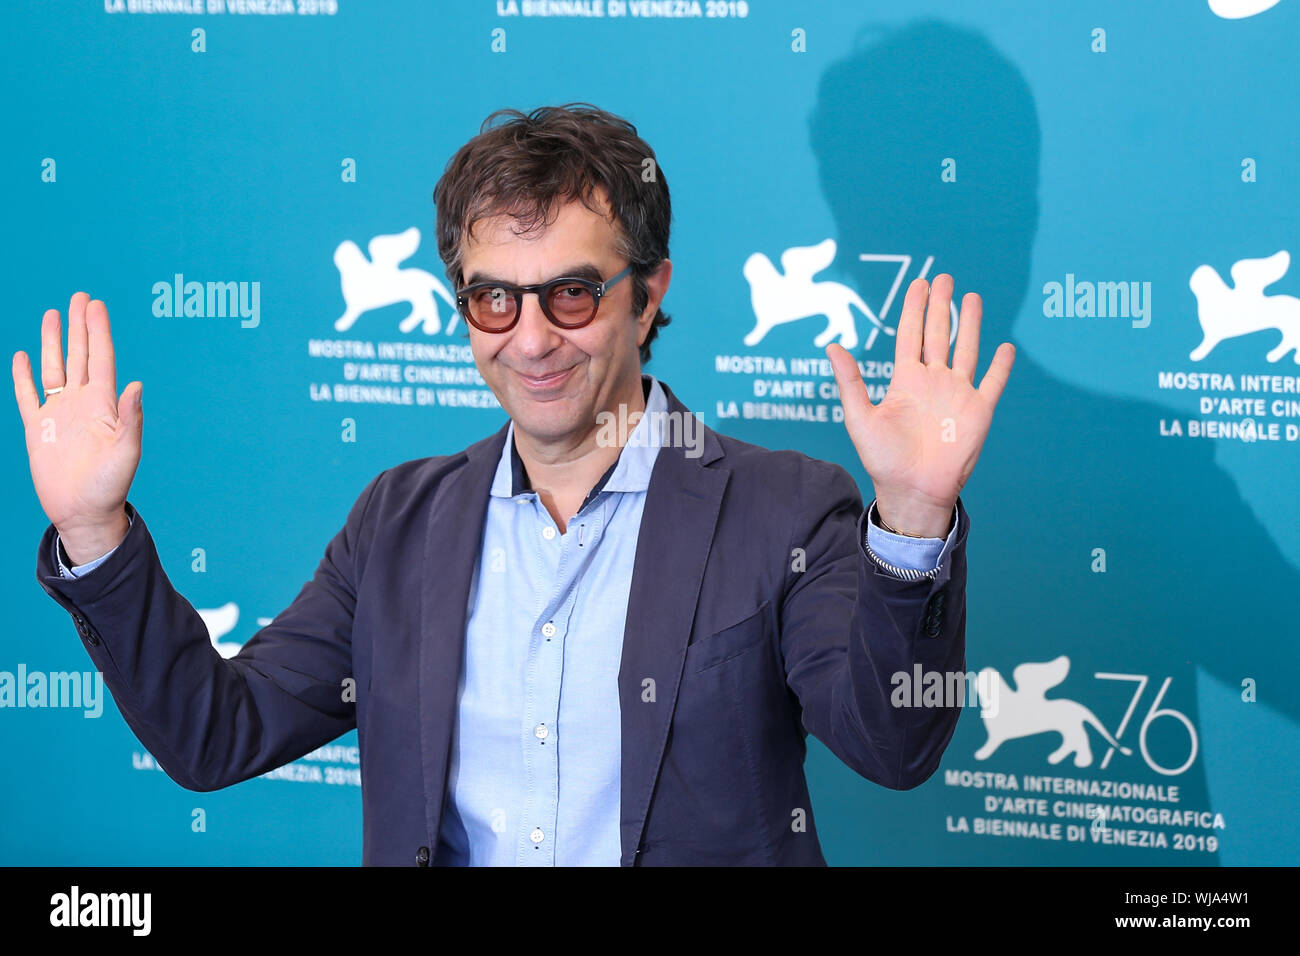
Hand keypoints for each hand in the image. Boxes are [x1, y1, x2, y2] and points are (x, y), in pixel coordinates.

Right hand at [12, 293, 142, 560]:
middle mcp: (82, 404)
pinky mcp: (38, 429)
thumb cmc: (110, 485)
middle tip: (79, 296)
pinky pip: (28, 396)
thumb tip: (136, 383)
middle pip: (79, 355)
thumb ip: (130, 418)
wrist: (84, 512)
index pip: (101, 358)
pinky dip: (23, 376)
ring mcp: (59, 414)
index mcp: (105, 405)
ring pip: (54, 369)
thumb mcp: (126, 451)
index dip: (98, 331)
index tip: (95, 304)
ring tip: (53, 314)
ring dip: (52, 343)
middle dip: (79, 326)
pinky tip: (22, 356)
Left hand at [827, 275, 1013, 537]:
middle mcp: (932, 382)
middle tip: (943, 277)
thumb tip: (831, 345)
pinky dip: (1000, 366)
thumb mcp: (859, 418)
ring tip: (972, 297)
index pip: (910, 335)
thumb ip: (850, 381)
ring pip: (966, 350)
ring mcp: (957, 394)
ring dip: (969, 324)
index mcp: (905, 381)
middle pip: (938, 334)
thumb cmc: (882, 459)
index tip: (919, 283)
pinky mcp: (978, 411)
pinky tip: (1006, 347)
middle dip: (940, 306)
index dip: (914, 309)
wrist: (912, 490)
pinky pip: (992, 383)